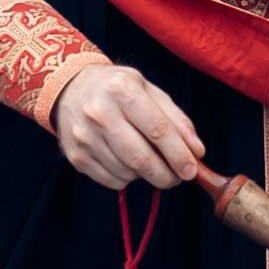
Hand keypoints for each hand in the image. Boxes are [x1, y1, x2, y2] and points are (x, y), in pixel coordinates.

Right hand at [51, 64, 205, 190]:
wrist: (71, 88)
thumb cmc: (117, 89)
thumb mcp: (148, 89)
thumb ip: (176, 118)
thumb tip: (196, 151)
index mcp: (121, 89)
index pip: (157, 129)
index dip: (178, 154)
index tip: (192, 169)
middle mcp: (99, 112)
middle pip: (141, 158)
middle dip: (167, 175)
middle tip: (179, 177)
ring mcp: (84, 137)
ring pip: (128, 173)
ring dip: (148, 175)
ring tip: (151, 161)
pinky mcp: (76, 157)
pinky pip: (112, 181)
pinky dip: (128, 178)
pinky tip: (128, 162)